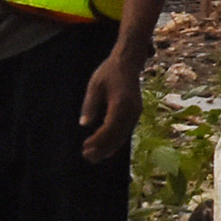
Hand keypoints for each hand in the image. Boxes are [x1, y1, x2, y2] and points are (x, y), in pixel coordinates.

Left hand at [78, 52, 142, 166]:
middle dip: (103, 148)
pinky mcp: (136, 113)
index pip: (109, 127)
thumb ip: (90, 105)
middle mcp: (131, 110)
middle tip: (88, 157)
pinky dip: (117, 141)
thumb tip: (84, 124)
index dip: (98, 140)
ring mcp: (135, 113)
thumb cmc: (109, 72)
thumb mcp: (95, 86)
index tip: (85, 146)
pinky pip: (126, 131)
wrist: (128, 63)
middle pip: (117, 135)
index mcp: (120, 103)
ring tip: (95, 157)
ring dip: (109, 147)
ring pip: (123, 135)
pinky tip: (107, 149)